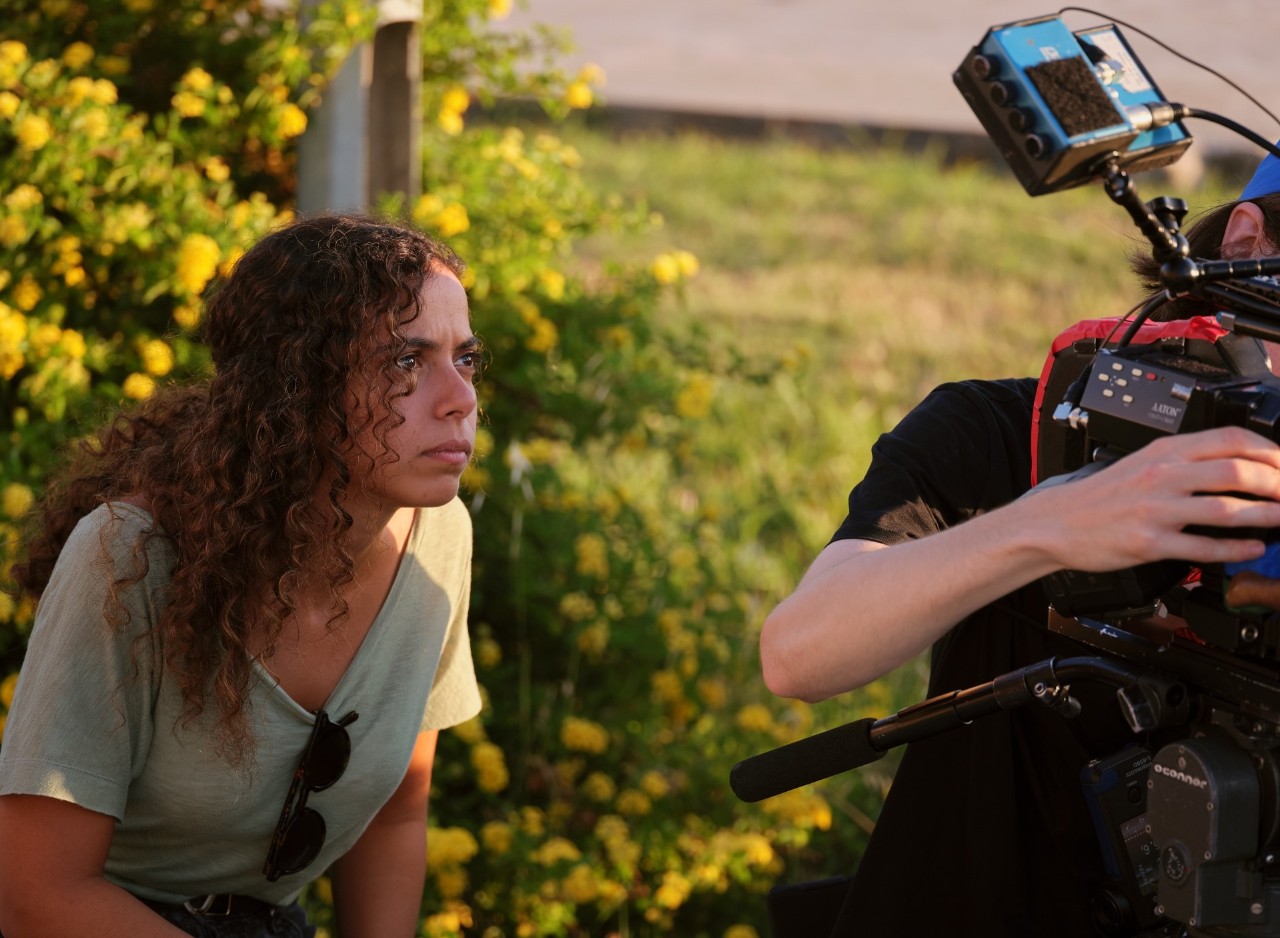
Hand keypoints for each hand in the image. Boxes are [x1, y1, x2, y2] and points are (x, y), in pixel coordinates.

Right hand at [1030, 426, 1279, 572]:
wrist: (1055, 522)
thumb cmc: (1099, 497)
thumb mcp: (1141, 463)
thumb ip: (1184, 462)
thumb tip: (1234, 465)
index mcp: (1163, 451)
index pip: (1228, 440)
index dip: (1268, 452)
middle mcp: (1161, 475)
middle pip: (1235, 471)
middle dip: (1275, 484)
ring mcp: (1155, 510)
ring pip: (1224, 509)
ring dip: (1264, 516)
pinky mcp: (1148, 542)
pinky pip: (1202, 546)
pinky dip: (1234, 548)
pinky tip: (1252, 548)